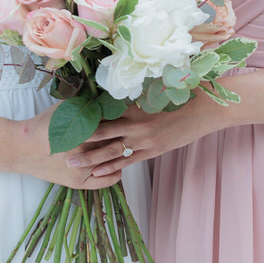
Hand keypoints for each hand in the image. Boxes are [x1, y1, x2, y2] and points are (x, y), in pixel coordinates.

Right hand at [15, 107, 123, 189]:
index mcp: (82, 129)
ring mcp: (82, 169)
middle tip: (129, 129)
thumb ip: (84, 103)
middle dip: (123, 134)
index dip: (120, 118)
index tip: (125, 115)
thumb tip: (105, 96)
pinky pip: (106, 180)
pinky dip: (115, 173)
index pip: (112, 123)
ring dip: (121, 151)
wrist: (22, 149)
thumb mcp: (63, 109)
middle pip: (114, 141)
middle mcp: (84, 150)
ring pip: (112, 159)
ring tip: (126, 143)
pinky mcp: (78, 182)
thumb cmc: (42, 126)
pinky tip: (118, 165)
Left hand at [65, 103, 205, 178]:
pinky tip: (98, 173)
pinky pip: (128, 162)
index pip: (103, 111)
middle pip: (101, 133)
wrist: (205, 109)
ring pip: (111, 151)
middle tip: (58, 146)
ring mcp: (144, 140)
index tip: (63, 119)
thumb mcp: (154, 90)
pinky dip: (112, 168)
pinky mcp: (152, 151)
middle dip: (79, 140)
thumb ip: (133, 93)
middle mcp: (136, 123)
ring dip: (90, 158)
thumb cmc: (180, 95)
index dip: (83, 116)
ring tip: (72, 164)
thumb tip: (114, 88)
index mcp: (134, 105)